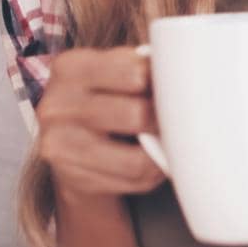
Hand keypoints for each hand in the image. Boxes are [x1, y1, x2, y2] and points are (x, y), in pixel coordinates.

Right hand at [38, 47, 164, 199]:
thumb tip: (190, 76)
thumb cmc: (104, 95)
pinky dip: (151, 174)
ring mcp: (59, 144)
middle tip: (177, 119)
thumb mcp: (113, 70)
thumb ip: (142, 66)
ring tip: (168, 142)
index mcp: (72, 67)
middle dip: (164, 119)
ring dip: (161, 152)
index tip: (175, 87)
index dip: (164, 82)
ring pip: (136, 158)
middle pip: (137, 115)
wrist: (68, 141)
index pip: (135, 72)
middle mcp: (57, 105)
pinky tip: (152, 162)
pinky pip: (130, 180)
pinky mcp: (72, 177)